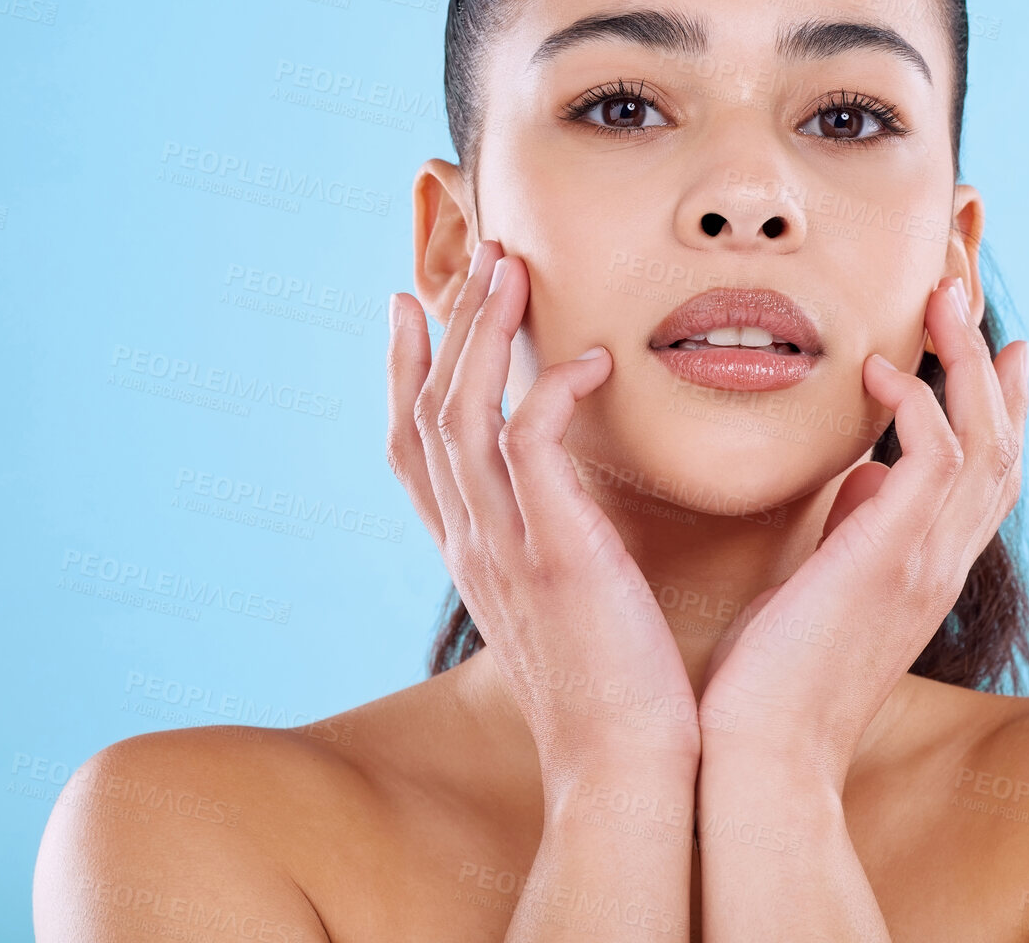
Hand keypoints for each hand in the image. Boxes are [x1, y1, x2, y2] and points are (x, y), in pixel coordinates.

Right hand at [386, 239, 701, 791]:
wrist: (629, 770)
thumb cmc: (618, 687)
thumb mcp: (568, 604)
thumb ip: (558, 542)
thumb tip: (578, 502)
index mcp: (473, 555)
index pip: (412, 448)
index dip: (400, 373)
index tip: (405, 307)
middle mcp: (472, 547)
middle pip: (426, 414)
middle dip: (445, 327)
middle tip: (475, 257)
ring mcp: (506, 551)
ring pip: (464, 417)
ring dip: (482, 335)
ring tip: (511, 269)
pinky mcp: (555, 558)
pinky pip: (530, 448)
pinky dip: (550, 392)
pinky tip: (592, 361)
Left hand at [696, 275, 1028, 789]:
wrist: (763, 752)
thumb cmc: (776, 675)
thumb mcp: (823, 586)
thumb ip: (855, 531)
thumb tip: (862, 477)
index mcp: (927, 568)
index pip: (986, 475)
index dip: (999, 407)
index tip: (998, 350)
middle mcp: (943, 561)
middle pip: (1003, 445)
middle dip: (990, 364)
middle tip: (965, 292)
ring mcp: (926, 560)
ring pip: (982, 438)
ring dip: (963, 360)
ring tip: (937, 298)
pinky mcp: (893, 556)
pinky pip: (934, 456)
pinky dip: (914, 403)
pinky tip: (876, 370)